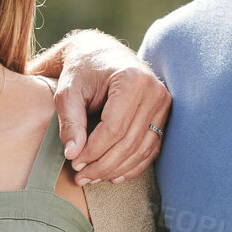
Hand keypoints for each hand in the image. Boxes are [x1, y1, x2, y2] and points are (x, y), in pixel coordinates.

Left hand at [51, 33, 170, 182]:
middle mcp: (154, 91)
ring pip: (142, 149)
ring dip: (116, 169)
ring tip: (92, 177)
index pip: (114, 128)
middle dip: (103, 164)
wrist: (99, 54)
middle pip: (129, 141)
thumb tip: (73, 155)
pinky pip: (151, 148)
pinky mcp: (164, 116)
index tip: (74, 163)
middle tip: (80, 176)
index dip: (94, 150)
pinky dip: (133, 165)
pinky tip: (113, 175)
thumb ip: (70, 121)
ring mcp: (163, 105)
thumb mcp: (68, 91)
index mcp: (132, 79)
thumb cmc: (81, 71)